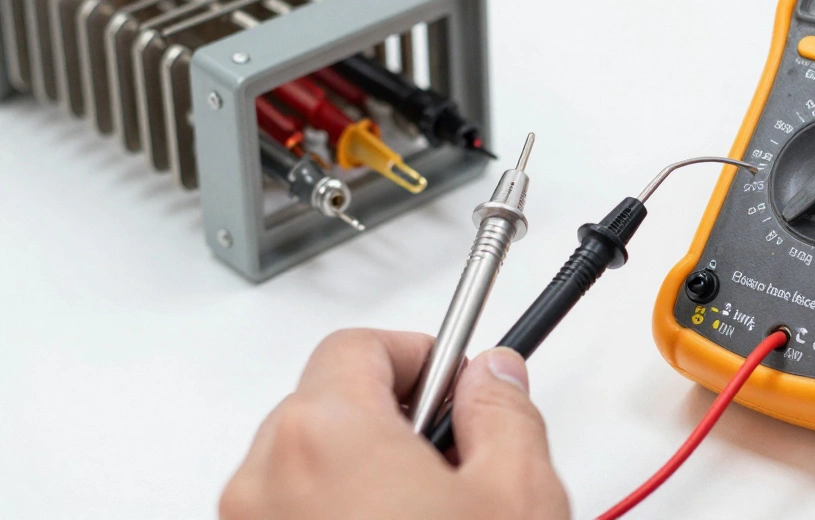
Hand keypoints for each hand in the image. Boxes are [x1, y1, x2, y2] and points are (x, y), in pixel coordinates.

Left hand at [220, 330, 569, 519]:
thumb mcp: (517, 498)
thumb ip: (506, 414)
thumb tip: (494, 376)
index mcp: (326, 437)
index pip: (356, 346)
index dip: (418, 354)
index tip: (456, 377)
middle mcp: (264, 482)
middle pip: (326, 406)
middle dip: (392, 418)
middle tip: (453, 455)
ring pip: (306, 468)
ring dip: (361, 473)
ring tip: (429, 511)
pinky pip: (290, 515)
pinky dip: (333, 514)